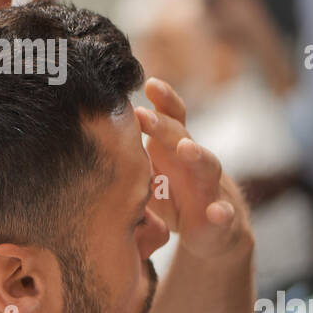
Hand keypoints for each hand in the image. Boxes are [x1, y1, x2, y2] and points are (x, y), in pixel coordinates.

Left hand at [135, 77, 252, 264]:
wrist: (212, 229)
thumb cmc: (172, 195)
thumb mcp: (148, 175)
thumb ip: (129, 157)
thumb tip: (87, 137)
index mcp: (173, 148)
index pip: (171, 117)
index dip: (163, 99)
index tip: (149, 84)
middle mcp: (194, 161)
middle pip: (181, 136)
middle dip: (163, 124)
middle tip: (142, 116)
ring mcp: (210, 187)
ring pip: (208, 166)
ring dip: (198, 155)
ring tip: (185, 148)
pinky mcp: (222, 217)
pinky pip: (225, 213)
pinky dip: (222, 213)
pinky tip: (217, 213)